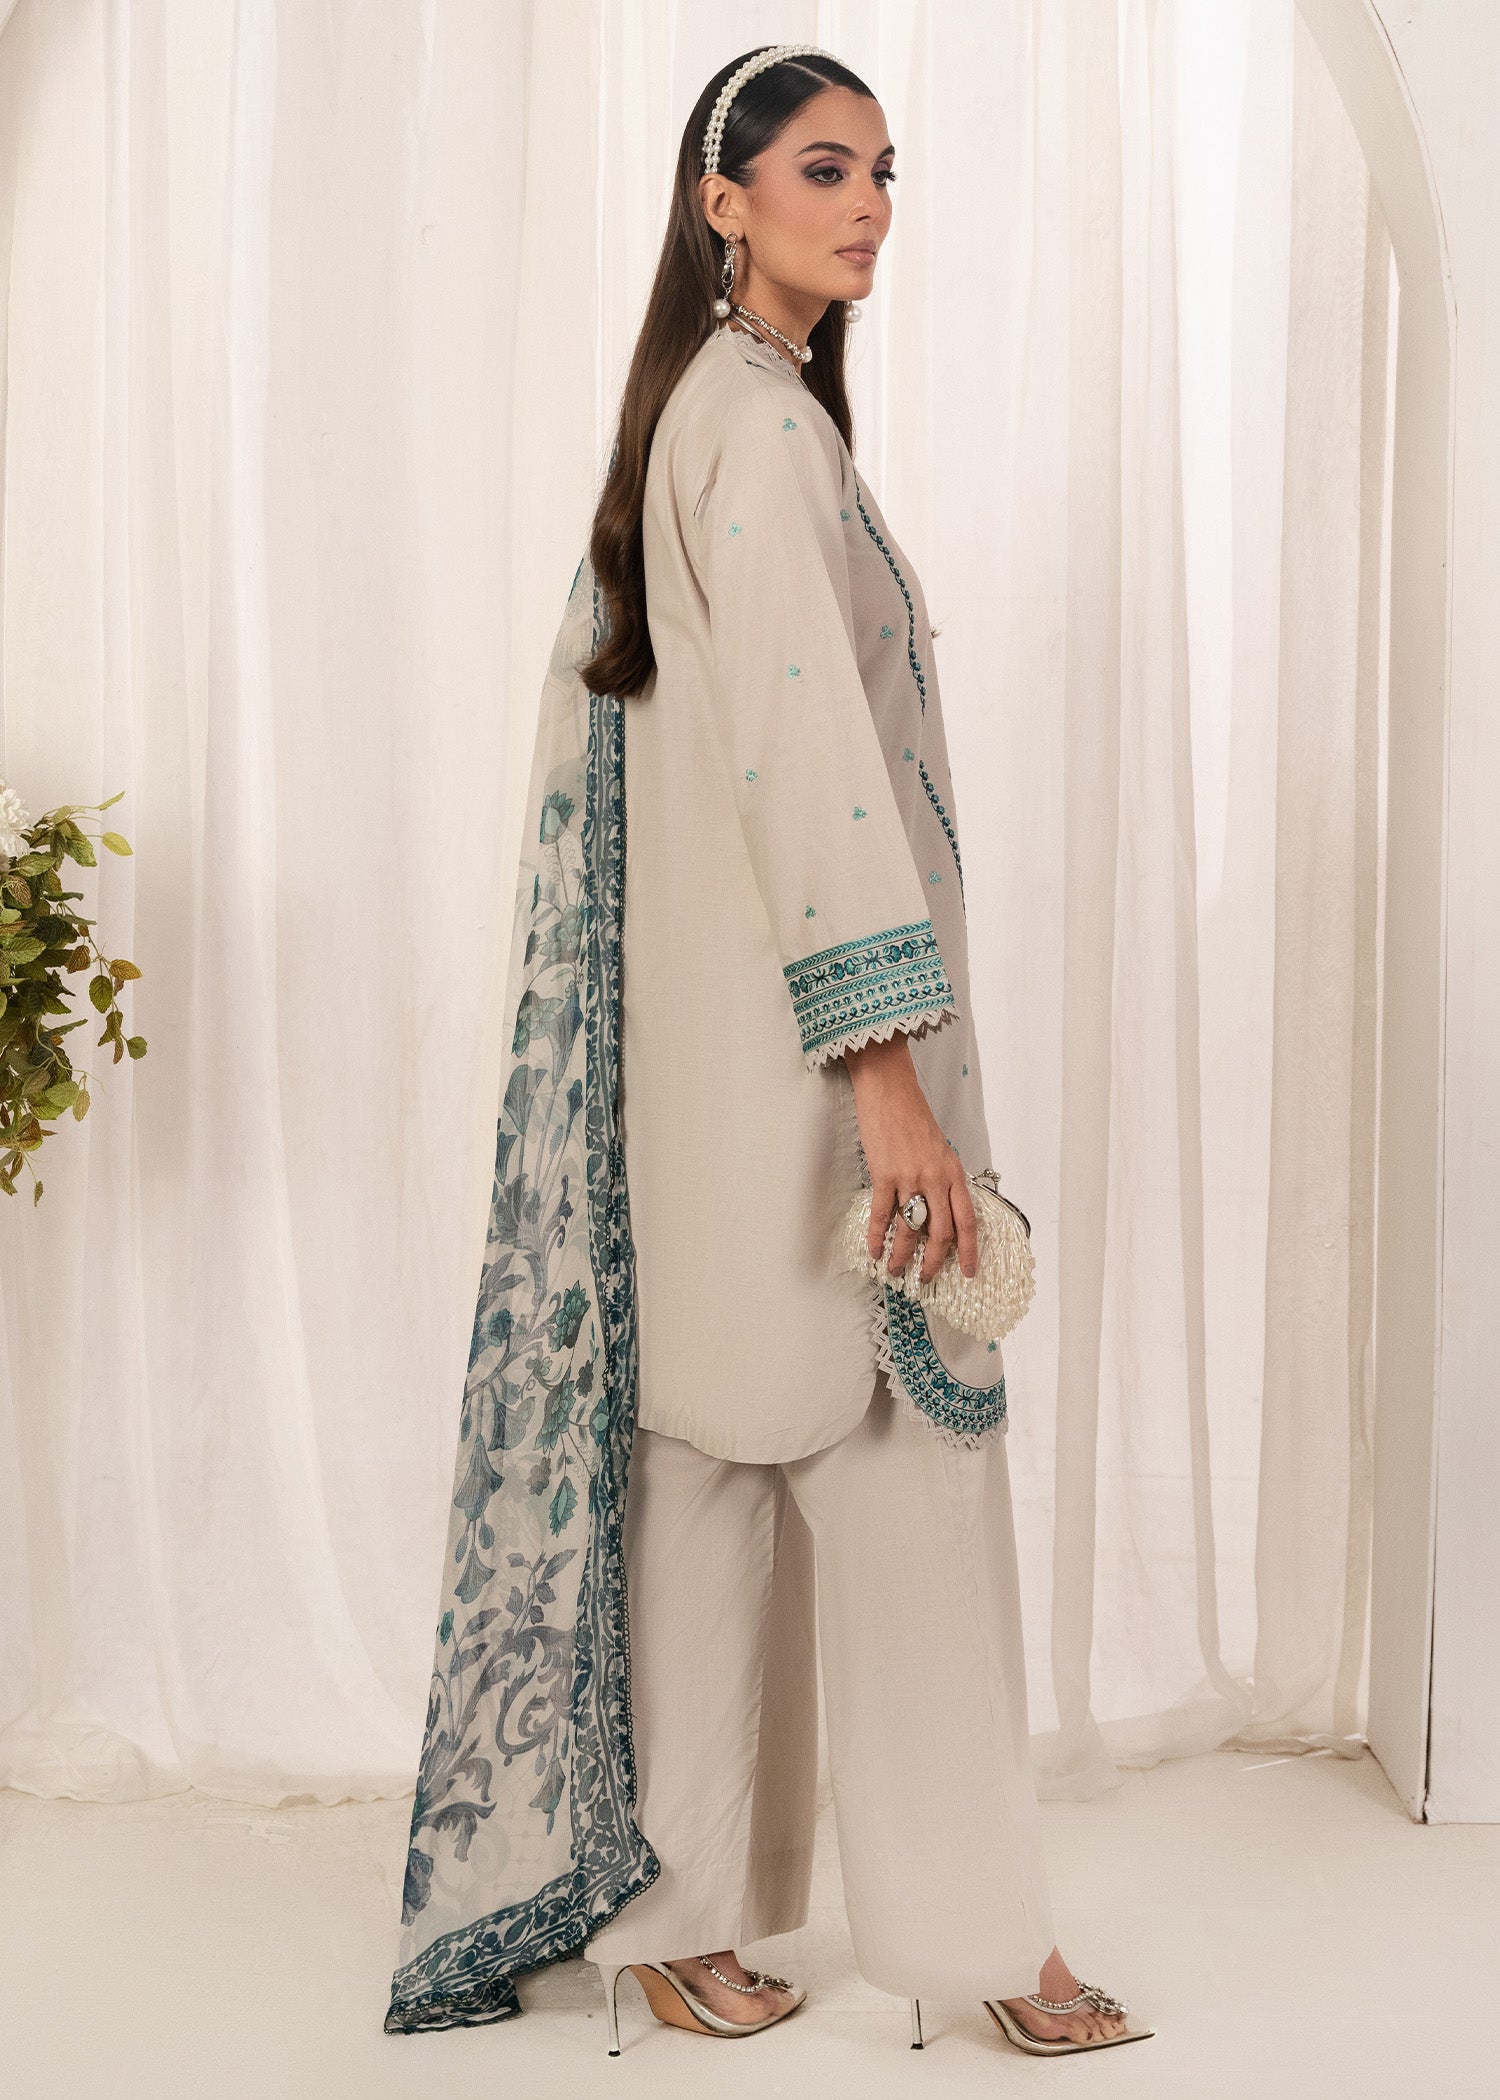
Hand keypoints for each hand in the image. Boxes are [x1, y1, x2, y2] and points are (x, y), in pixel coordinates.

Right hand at [843, 1032, 976, 1284]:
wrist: (889, 1091)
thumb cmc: (913, 1117)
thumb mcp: (940, 1149)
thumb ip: (942, 1179)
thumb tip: (939, 1211)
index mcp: (953, 1173)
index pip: (968, 1221)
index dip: (969, 1251)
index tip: (968, 1272)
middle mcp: (936, 1179)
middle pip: (940, 1233)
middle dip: (933, 1262)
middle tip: (926, 1279)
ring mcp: (910, 1178)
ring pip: (909, 1229)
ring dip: (902, 1255)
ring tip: (895, 1270)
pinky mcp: (884, 1174)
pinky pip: (882, 1215)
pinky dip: (877, 1236)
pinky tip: (874, 1249)